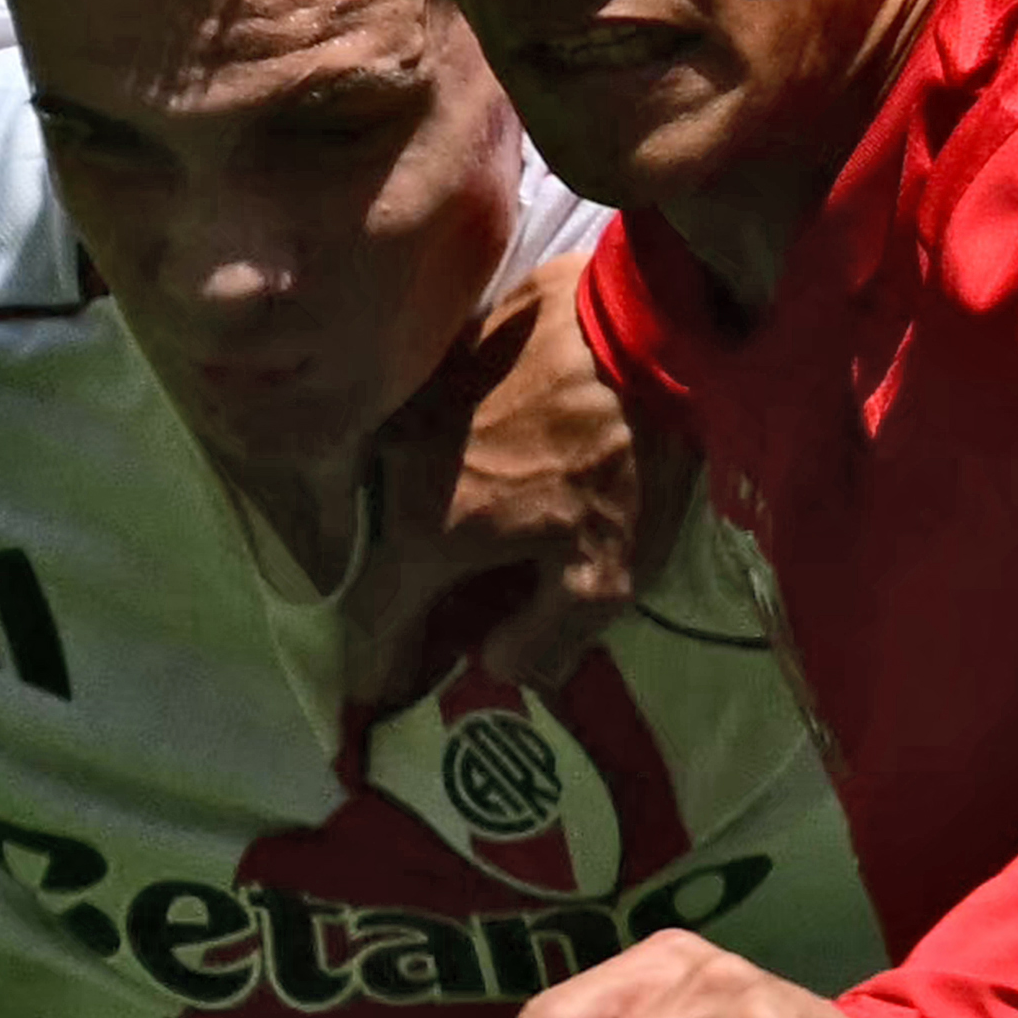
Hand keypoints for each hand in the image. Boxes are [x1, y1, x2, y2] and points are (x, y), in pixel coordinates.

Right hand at [332, 276, 692, 742]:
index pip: (374, 623)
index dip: (376, 669)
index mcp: (428, 534)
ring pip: (396, 493)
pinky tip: (482, 475)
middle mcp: (395, 472)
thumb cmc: (627, 455)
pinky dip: (439, 470)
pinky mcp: (437, 363)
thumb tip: (493, 665)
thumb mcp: (605, 576)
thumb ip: (541, 640)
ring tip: (463, 553)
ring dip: (419, 531)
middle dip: (403, 602)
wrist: (644, 320)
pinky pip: (421, 436)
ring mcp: (411, 409)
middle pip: (382, 558)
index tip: (381, 698)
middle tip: (438, 628)